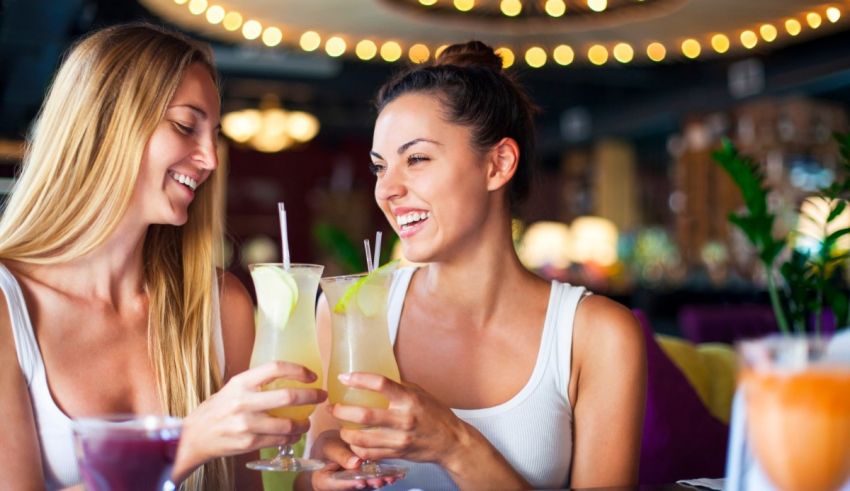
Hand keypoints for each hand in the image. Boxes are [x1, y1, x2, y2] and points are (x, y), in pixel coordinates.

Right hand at [177, 361, 326, 470]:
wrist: (193, 437)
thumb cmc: (216, 410)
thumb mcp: (232, 388)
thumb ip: (256, 384)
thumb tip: (288, 377)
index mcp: (241, 382)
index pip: (276, 368)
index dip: (299, 370)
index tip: (312, 375)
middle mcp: (243, 401)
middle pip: (288, 396)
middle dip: (311, 396)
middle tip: (321, 396)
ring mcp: (246, 424)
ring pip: (287, 423)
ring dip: (303, 423)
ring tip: (307, 422)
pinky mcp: (247, 443)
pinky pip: (278, 440)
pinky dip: (291, 438)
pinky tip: (293, 435)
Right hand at [305, 430, 398, 490]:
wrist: (332, 447)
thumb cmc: (326, 447)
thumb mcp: (328, 446)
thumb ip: (340, 454)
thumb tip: (355, 462)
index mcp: (324, 480)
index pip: (336, 484)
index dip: (349, 484)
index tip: (361, 481)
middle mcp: (340, 486)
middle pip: (354, 487)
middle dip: (369, 484)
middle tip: (381, 480)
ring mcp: (352, 484)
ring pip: (366, 486)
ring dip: (379, 482)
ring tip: (391, 477)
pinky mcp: (363, 480)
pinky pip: (373, 480)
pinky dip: (384, 477)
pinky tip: (395, 474)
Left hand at [330, 372, 467, 465]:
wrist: (451, 442)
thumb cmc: (435, 414)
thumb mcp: (420, 393)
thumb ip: (398, 387)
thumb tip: (374, 379)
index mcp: (409, 399)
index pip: (380, 384)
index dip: (359, 379)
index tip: (344, 377)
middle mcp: (404, 419)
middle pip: (365, 415)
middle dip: (343, 411)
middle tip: (333, 407)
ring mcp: (400, 439)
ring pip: (363, 438)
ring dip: (345, 432)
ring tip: (340, 426)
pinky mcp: (397, 453)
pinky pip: (369, 453)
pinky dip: (356, 447)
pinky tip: (353, 441)